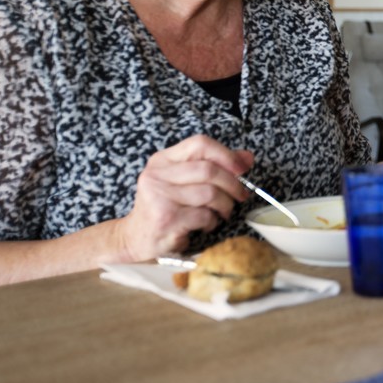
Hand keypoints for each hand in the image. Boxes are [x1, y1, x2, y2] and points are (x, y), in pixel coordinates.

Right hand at [115, 135, 253, 261]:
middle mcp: (157, 175)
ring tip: (221, 212)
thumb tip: (247, 158)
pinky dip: (212, 221)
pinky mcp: (166, 219)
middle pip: (209, 170)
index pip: (199, 144)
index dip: (226, 154)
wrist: (135, 238)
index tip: (242, 169)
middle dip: (233, 184)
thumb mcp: (185, 182)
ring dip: (224, 205)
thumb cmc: (166, 207)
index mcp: (162, 160)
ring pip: (210, 194)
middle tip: (240, 196)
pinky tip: (206, 224)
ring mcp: (159, 197)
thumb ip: (215, 166)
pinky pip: (204, 215)